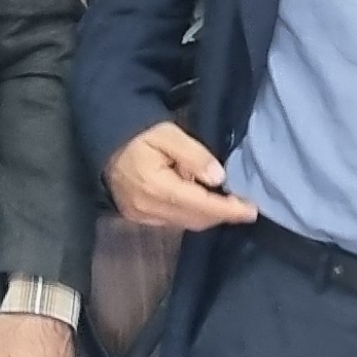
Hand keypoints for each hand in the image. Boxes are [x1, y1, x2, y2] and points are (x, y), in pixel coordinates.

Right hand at [104, 120, 258, 232]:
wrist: (105, 140)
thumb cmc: (139, 133)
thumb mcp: (168, 133)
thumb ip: (194, 155)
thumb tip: (219, 178)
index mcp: (155, 186)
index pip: (199, 204)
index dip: (227, 209)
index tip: (251, 210)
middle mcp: (147, 208)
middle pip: (195, 219)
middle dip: (222, 214)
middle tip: (245, 207)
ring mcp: (140, 216)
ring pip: (185, 224)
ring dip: (208, 216)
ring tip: (227, 203)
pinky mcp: (137, 218)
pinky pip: (172, 222)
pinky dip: (191, 215)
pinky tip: (202, 203)